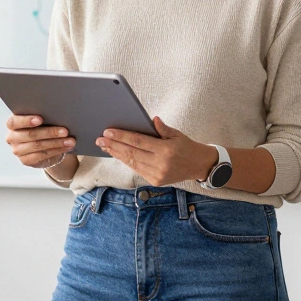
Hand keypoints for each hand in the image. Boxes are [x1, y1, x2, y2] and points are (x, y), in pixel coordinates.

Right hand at [5, 114, 74, 168]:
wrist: (41, 145)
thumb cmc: (41, 127)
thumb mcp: (39, 121)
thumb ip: (43, 117)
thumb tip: (58, 114)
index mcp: (12, 124)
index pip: (14, 122)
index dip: (26, 120)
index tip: (40, 119)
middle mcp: (12, 137)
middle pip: (31, 134)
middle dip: (50, 132)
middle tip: (65, 131)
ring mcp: (17, 150)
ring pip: (38, 146)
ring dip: (57, 143)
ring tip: (70, 141)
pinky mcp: (25, 160)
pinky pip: (42, 155)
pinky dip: (56, 151)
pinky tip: (66, 147)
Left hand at [94, 117, 215, 185]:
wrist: (199, 165)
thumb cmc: (187, 146)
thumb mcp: (177, 134)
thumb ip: (162, 128)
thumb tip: (152, 119)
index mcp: (166, 150)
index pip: (138, 142)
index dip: (121, 136)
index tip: (108, 132)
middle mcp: (160, 164)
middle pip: (131, 153)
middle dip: (113, 146)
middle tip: (100, 139)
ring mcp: (157, 174)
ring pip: (132, 162)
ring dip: (116, 154)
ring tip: (105, 146)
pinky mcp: (155, 181)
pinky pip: (137, 169)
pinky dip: (126, 161)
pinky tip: (117, 154)